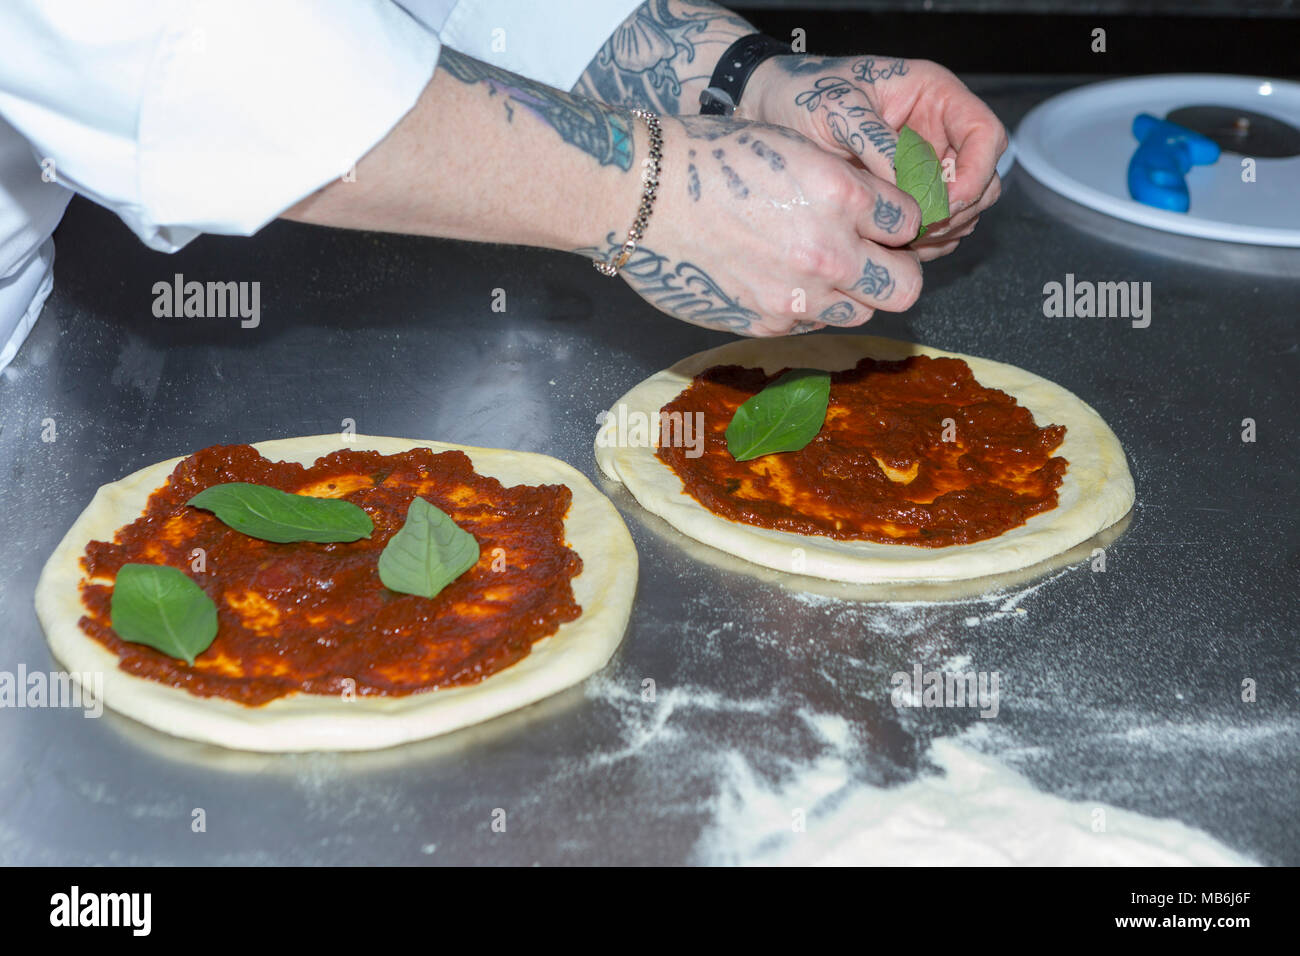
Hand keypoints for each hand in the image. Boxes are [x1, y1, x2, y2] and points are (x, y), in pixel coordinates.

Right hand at [578, 114, 922, 336]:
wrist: (644, 197)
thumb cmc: (712, 160)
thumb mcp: (794, 151)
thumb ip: (844, 188)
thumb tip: (879, 221)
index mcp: (841, 195)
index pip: (912, 221)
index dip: (900, 220)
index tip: (883, 219)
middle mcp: (829, 251)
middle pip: (907, 285)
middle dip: (897, 270)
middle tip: (874, 257)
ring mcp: (799, 295)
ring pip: (864, 312)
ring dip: (854, 293)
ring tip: (821, 269)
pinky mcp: (768, 323)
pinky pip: (814, 324)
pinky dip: (808, 306)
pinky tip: (779, 278)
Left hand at [742, 55, 1006, 260]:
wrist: (773, 111)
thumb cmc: (804, 94)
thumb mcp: (836, 108)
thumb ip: (875, 140)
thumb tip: (907, 180)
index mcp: (935, 98)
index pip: (987, 136)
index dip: (977, 173)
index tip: (948, 202)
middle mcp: (939, 134)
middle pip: (983, 180)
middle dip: (958, 211)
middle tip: (918, 231)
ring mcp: (925, 169)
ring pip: (962, 212)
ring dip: (940, 233)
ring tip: (898, 241)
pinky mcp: (905, 199)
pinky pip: (932, 230)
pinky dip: (920, 244)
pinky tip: (889, 247)